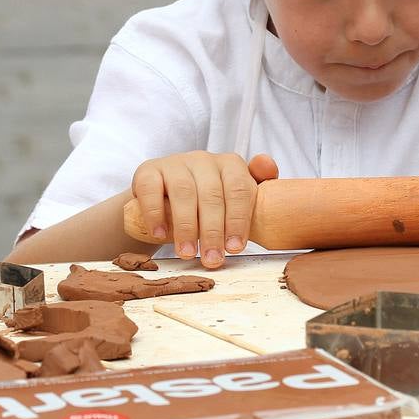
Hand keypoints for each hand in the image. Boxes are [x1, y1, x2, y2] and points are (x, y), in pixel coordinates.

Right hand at [131, 151, 278, 267]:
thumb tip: (269, 168)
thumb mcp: (232, 199)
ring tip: (188, 253)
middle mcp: (204, 159)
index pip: (240, 189)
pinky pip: (152, 189)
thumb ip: (253, 193)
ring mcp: (176, 162)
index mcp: (231, 165)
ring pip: (184, 192)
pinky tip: (160, 234)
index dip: (238, 219)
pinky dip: (155, 213)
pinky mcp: (149, 170)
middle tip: (212, 259)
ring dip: (186, 227)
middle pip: (213, 194)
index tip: (235, 248)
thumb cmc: (206, 201)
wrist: (162, 197)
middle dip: (214, 231)